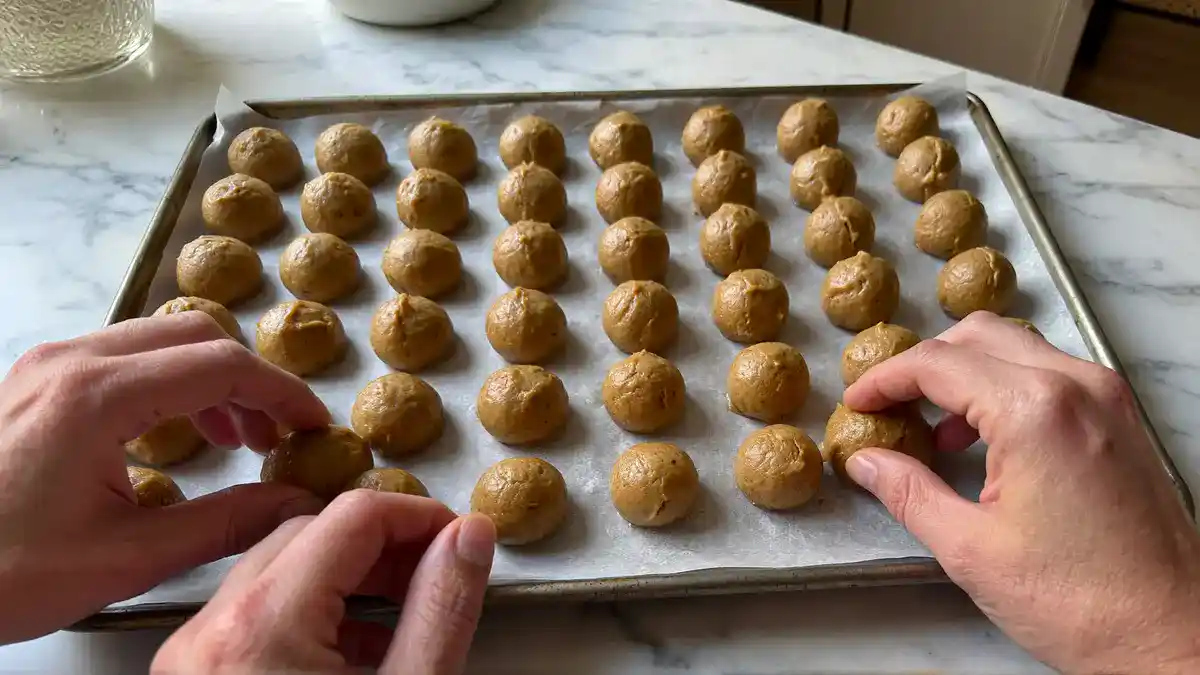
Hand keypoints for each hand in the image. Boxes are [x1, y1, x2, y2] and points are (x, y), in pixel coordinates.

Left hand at [0, 313, 329, 643]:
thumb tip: (296, 504)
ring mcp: (48, 363)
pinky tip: (175, 435)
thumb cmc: (4, 572)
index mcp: (97, 396)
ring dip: (210, 378)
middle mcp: (72, 360)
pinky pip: (123, 355)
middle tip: (276, 435)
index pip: (221, 365)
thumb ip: (224, 523)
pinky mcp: (35, 378)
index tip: (315, 426)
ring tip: (235, 440)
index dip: (282, 392)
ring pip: (159, 338)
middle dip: (250, 379)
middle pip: (195, 334)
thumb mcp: (126, 557)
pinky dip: (168, 382)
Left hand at [152, 490, 495, 674]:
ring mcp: (188, 655)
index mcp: (261, 628)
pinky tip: (353, 646)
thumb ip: (442, 613)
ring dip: (346, 573)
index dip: (419, 515)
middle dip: (382, 543)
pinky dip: (308, 612)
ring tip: (404, 607)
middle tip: (437, 571)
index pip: (353, 517)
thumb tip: (470, 537)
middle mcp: (208, 631)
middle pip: (309, 534)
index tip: (459, 538)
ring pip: (278, 569)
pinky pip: (252, 613)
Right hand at [843, 311, 1199, 673]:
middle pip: (977, 336)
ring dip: (964, 372)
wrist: (1170, 635)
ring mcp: (1107, 398)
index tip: (856, 403)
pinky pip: (1049, 373)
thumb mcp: (970, 549)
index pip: (938, 363)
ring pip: (1015, 347)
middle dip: (922, 364)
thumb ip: (909, 492)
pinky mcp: (1121, 418)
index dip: (886, 379)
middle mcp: (1076, 386)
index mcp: (1034, 410)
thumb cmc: (1079, 601)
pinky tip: (982, 437)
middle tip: (887, 404)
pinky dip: (1004, 386)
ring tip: (930, 425)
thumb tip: (867, 463)